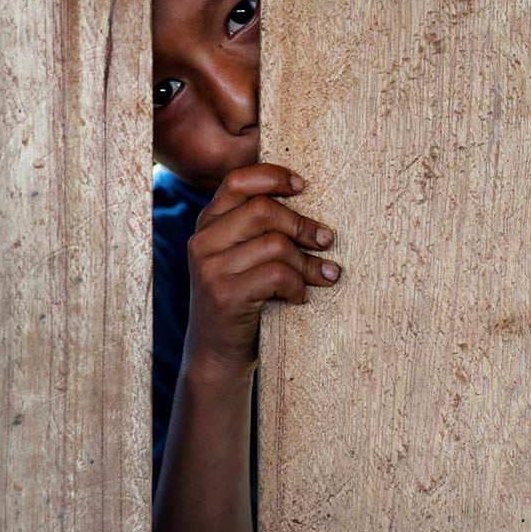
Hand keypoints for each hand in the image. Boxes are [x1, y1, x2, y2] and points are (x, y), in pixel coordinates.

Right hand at [184, 163, 339, 373]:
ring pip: (276, 245)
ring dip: (308, 262)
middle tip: (327, 241)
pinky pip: (277, 275)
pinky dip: (298, 286)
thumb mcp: (245, 257)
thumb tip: (310, 200)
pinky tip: (299, 297)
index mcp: (208, 224)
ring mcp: (210, 269)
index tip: (302, 186)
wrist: (216, 355)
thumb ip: (260, 229)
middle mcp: (202, 241)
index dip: (273, 176)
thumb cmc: (243, 299)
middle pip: (264, 210)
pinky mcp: (224, 295)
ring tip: (323, 276)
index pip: (237, 181)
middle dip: (303, 225)